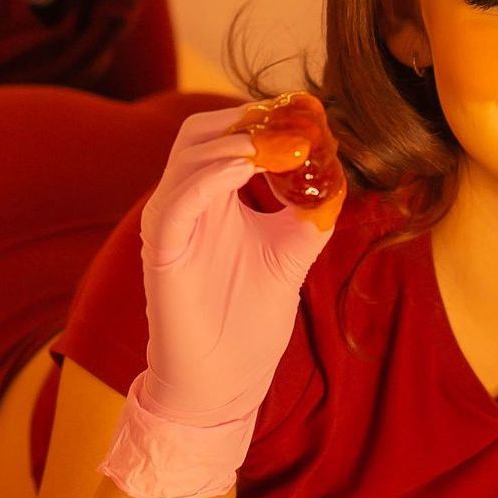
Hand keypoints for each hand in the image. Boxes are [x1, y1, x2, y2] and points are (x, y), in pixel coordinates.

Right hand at [99, 100, 341, 497]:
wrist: (223, 385)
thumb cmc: (246, 322)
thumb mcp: (289, 257)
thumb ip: (308, 216)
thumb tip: (336, 178)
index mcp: (210, 200)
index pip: (226, 135)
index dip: (264, 117)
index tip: (309, 112)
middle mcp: (184, 204)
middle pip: (200, 132)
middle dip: (247, 119)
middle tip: (295, 122)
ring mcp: (168, 225)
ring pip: (187, 157)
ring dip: (234, 140)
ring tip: (278, 143)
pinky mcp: (161, 252)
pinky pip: (176, 201)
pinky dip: (209, 177)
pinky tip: (245, 168)